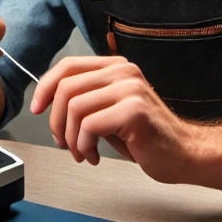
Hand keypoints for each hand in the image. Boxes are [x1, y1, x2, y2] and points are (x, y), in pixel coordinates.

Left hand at [30, 56, 193, 182]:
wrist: (184, 154)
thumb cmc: (148, 137)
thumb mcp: (111, 110)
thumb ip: (86, 99)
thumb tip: (49, 102)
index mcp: (117, 68)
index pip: (68, 66)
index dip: (45, 87)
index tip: (37, 108)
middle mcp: (124, 72)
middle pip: (66, 88)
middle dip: (56, 121)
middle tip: (63, 142)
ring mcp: (130, 89)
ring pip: (75, 108)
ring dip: (71, 138)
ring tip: (82, 152)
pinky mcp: (133, 111)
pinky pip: (89, 126)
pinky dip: (84, 146)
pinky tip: (95, 156)